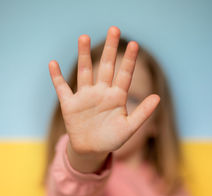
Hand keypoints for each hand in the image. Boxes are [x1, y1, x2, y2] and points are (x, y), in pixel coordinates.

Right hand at [48, 26, 159, 158]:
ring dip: (83, 55)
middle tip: (114, 29)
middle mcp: (101, 92)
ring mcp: (85, 97)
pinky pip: (62, 88)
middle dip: (109, 49)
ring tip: (84, 37)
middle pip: (105, 66)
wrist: (91, 151)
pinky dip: (57, 77)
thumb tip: (157, 97)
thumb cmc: (112, 139)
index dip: (129, 60)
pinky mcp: (69, 104)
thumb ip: (142, 113)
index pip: (124, 75)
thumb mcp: (129, 128)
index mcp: (116, 97)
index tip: (134, 44)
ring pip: (84, 72)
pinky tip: (53, 63)